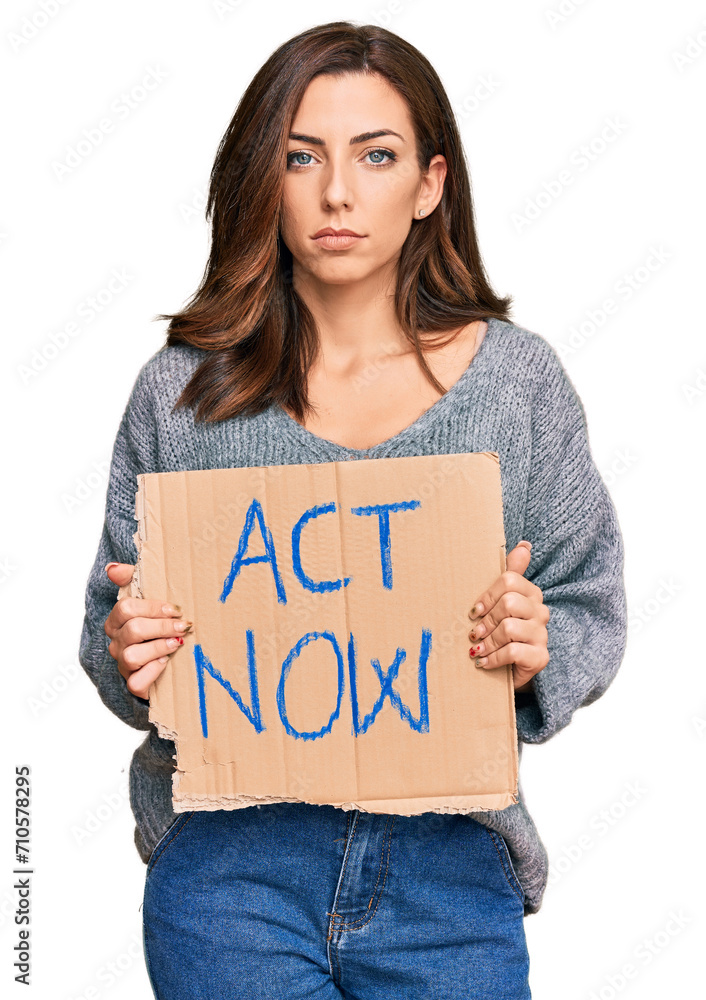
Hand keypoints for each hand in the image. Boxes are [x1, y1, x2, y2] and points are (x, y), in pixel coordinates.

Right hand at [103, 562, 192, 699]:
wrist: (166, 664)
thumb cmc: (157, 629)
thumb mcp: (149, 602)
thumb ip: (131, 579)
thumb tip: (112, 568)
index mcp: (117, 622)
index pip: (125, 608)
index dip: (152, 607)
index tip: (175, 609)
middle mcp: (117, 643)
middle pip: (133, 630)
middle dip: (162, 626)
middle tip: (183, 626)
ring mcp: (123, 665)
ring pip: (132, 656)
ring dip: (159, 648)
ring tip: (178, 643)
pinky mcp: (134, 684)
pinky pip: (136, 682)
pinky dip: (152, 672)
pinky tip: (166, 664)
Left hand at [467, 541, 548, 693]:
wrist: (512, 670)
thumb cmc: (504, 633)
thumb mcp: (502, 603)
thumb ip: (512, 573)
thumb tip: (524, 545)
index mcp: (531, 594)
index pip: (509, 581)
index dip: (487, 595)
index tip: (474, 611)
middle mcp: (541, 612)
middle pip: (508, 603)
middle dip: (486, 620)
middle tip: (474, 633)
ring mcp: (542, 634)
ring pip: (509, 627)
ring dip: (488, 641)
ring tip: (477, 649)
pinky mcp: (541, 657)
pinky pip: (513, 651)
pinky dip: (494, 657)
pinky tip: (484, 662)